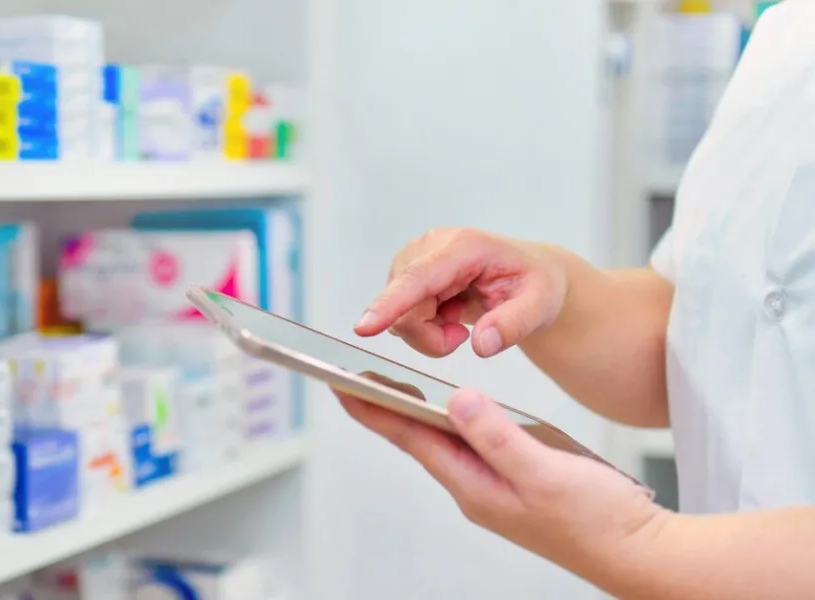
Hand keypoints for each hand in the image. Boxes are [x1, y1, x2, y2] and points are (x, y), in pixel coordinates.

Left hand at [336, 387, 669, 581]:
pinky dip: (453, 424)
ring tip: (388, 388)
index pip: (411, 438)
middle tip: (353, 378)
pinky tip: (453, 414)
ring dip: (416, 415)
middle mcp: (476, 489)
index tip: (341, 385)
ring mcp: (494, 489)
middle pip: (420, 440)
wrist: (640, 553)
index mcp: (474, 486)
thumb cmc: (598, 520)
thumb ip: (498, 435)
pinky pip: (471, 448)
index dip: (374, 409)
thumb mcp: (544, 471)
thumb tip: (457, 400)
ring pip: (444, 444)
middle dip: (385, 408)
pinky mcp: (515, 485)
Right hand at [354, 228, 569, 357]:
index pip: (418, 278)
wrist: (529, 275)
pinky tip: (446, 313)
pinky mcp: (406, 273)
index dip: (390, 304)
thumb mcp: (541, 305)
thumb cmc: (536, 284)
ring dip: (428, 332)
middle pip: (405, 308)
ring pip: (399, 315)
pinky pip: (399, 316)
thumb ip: (514, 325)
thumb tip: (481, 345)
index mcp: (464, 247)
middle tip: (464, 337)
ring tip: (460, 320)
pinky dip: (423, 327)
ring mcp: (414, 259)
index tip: (364, 327)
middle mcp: (430, 246)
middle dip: (430, 337)